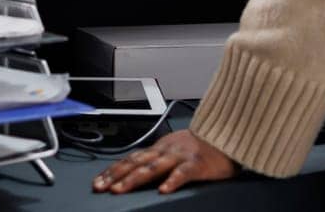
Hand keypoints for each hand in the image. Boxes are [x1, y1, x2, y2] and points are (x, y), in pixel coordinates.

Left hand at [92, 130, 235, 194]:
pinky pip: (183, 173)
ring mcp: (180, 156)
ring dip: (134, 178)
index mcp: (159, 148)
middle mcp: (166, 150)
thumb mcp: (175, 148)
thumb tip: (135, 171)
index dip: (113, 170)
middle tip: (100, 187)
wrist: (227, 134)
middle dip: (116, 176)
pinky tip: (163, 190)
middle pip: (136, 163)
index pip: (131, 159)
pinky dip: (172, 181)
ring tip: (120, 189)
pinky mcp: (197, 164)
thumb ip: (157, 158)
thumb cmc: (202, 145)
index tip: (98, 181)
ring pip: (153, 167)